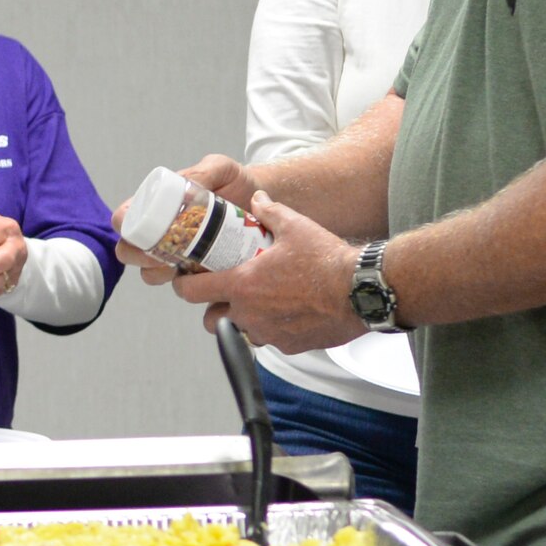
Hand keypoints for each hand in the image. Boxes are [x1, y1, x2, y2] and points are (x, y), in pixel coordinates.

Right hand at [114, 156, 262, 287]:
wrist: (260, 203)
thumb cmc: (236, 183)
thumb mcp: (221, 169)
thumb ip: (205, 172)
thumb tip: (186, 184)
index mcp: (155, 203)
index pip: (125, 218)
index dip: (128, 230)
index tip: (148, 236)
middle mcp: (158, 229)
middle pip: (128, 249)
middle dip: (141, 258)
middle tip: (166, 257)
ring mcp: (172, 252)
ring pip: (149, 272)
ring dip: (160, 274)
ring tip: (183, 267)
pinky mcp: (190, 271)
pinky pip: (177, 286)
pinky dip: (183, 286)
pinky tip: (199, 276)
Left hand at [169, 191, 364, 352]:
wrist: (361, 291)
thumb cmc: (327, 260)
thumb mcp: (294, 226)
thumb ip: (269, 212)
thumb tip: (257, 199)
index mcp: (242, 284)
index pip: (192, 292)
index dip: (183, 286)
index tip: (186, 279)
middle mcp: (250, 314)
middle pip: (210, 320)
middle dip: (213, 308)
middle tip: (225, 292)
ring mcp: (269, 333)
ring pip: (242, 331)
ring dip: (243, 319)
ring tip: (259, 301)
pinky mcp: (290, 346)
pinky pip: (271, 340)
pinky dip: (273, 329)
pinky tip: (287, 312)